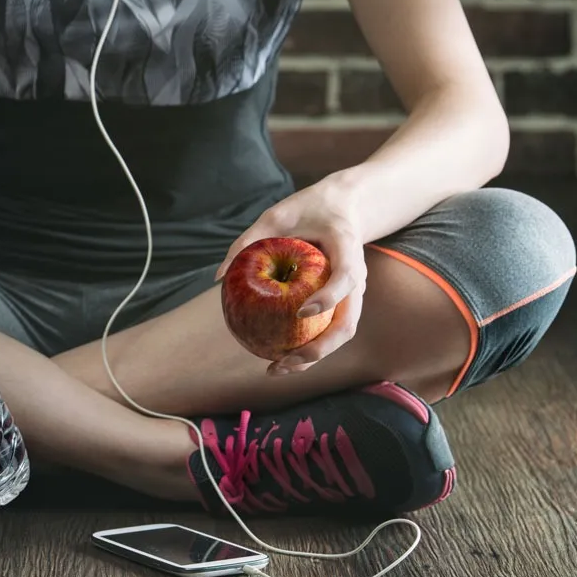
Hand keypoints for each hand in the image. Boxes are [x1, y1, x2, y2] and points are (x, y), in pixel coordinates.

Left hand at [216, 183, 367, 374]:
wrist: (344, 208)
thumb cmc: (308, 209)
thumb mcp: (277, 215)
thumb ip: (249, 239)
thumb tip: (219, 277)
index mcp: (347, 247)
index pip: (346, 277)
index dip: (328, 298)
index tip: (300, 312)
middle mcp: (357, 276)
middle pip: (348, 322)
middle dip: (320, 348)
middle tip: (285, 360)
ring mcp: (352, 293)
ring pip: (341, 333)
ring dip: (313, 357)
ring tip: (276, 368)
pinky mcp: (342, 302)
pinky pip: (329, 330)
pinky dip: (308, 348)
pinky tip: (277, 359)